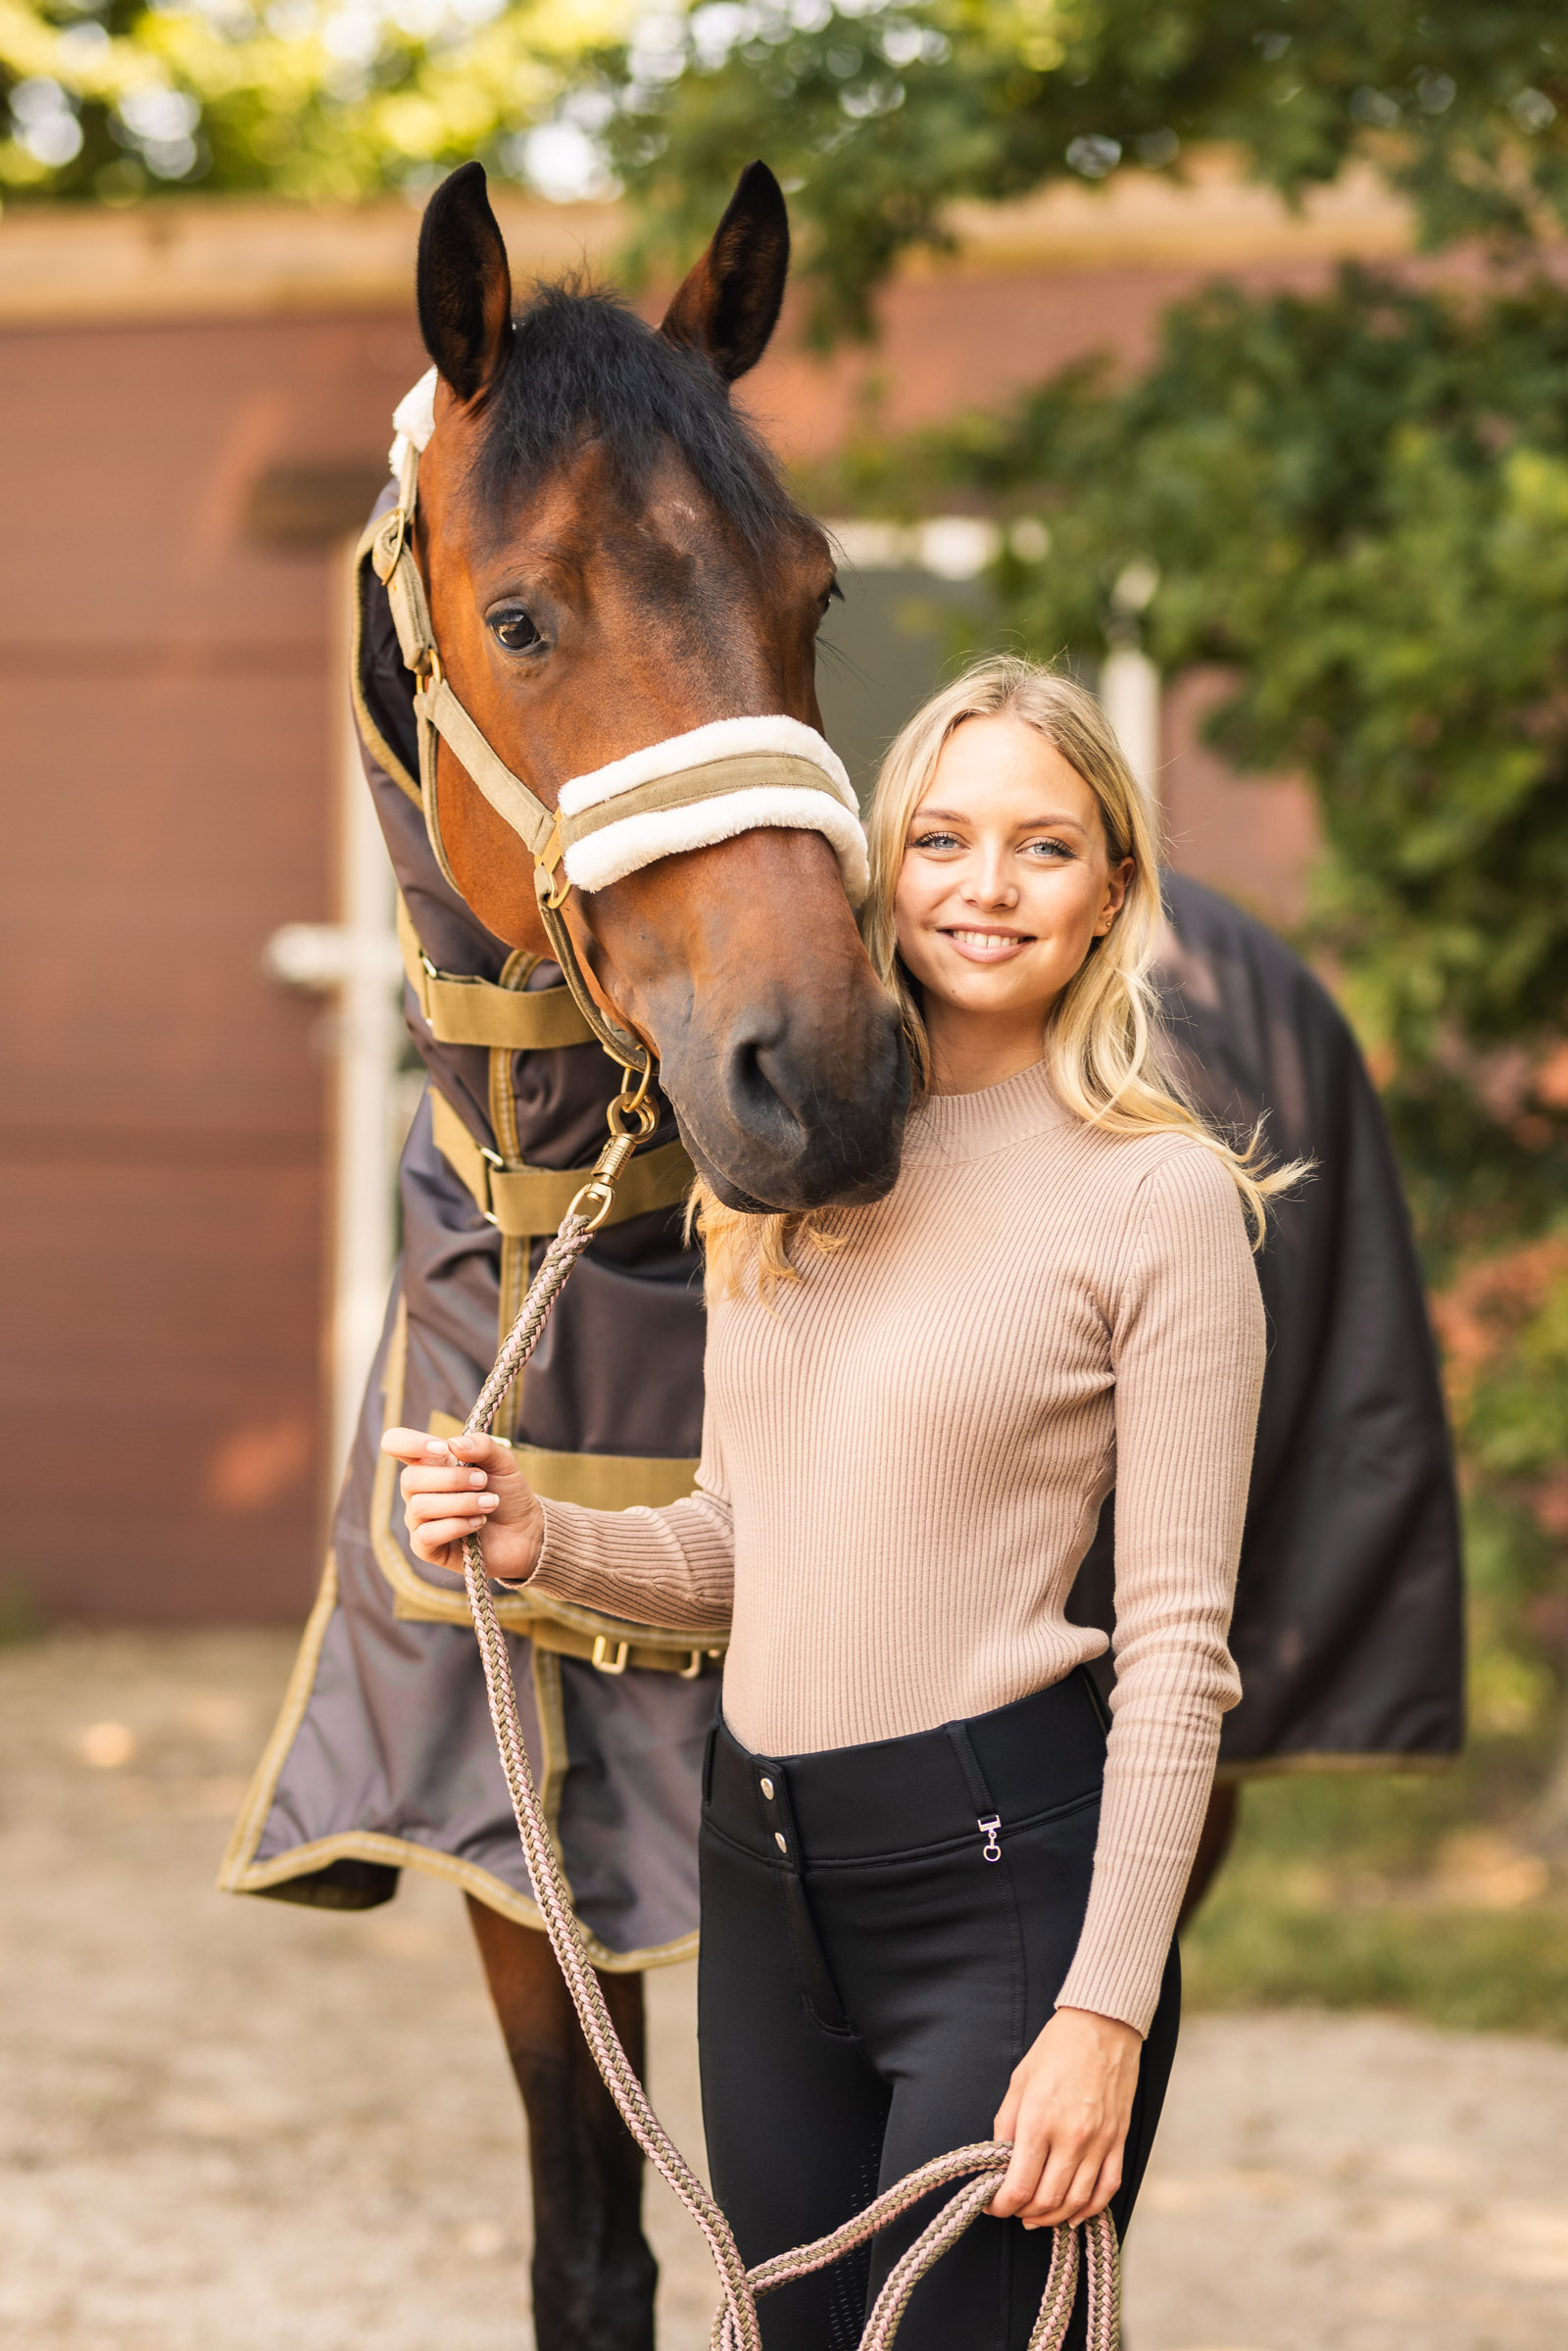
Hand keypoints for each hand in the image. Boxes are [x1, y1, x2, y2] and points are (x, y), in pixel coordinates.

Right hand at [380, 1428, 543, 1581]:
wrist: (524, 1531)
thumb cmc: (507, 1492)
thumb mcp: (503, 1461)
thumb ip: (482, 1445)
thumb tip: (453, 1444)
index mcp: (430, 1462)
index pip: (395, 1443)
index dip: (410, 1443)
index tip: (443, 1449)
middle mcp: (418, 1490)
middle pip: (409, 1479)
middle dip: (452, 1479)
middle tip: (482, 1481)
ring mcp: (419, 1520)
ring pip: (420, 1506)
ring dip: (461, 1503)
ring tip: (489, 1503)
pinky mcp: (426, 1547)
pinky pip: (427, 1534)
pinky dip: (457, 1525)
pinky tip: (478, 1523)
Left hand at [988, 2006, 1141, 2228]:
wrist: (1103, 2025)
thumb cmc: (1057, 2048)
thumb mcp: (1019, 2081)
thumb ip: (1006, 2124)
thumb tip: (1001, 2161)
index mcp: (1039, 2121)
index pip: (1020, 2186)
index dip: (1001, 2206)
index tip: (993, 2205)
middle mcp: (1071, 2137)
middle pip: (1047, 2200)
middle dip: (1024, 2213)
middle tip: (1012, 2210)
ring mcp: (1100, 2142)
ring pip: (1077, 2202)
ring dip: (1054, 2218)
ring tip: (1037, 2216)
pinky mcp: (1119, 2141)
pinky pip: (1107, 2189)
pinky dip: (1090, 2209)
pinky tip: (1074, 2214)